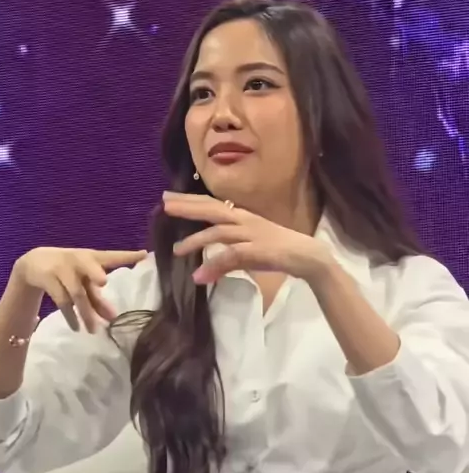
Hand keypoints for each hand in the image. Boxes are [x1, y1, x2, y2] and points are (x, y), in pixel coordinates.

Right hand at [14, 247, 146, 332]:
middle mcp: (79, 260)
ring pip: (77, 293)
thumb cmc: (70, 271)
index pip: (112, 257)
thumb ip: (98, 299)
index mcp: (92, 257)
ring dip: (86, 312)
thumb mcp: (84, 281)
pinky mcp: (48, 279)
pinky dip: (70, 316)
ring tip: (94, 330)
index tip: (144, 255)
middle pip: (88, 266)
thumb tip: (113, 318)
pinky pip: (62, 301)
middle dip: (94, 272)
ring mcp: (62, 269)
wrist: (36, 262)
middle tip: (103, 282)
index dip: (127, 256)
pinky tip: (76, 327)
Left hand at [163, 192, 332, 283]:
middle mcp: (244, 221)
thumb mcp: (246, 253)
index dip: (190, 200)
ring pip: (218, 232)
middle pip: (212, 209)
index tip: (168, 198)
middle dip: (188, 207)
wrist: (307, 256)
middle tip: (165, 204)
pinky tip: (200, 275)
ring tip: (176, 250)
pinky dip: (215, 264)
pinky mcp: (258, 250)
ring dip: (196, 241)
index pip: (212, 205)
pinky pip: (232, 256)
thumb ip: (224, 260)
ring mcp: (252, 234)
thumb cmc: (277, 251)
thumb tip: (201, 274)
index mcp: (242, 217)